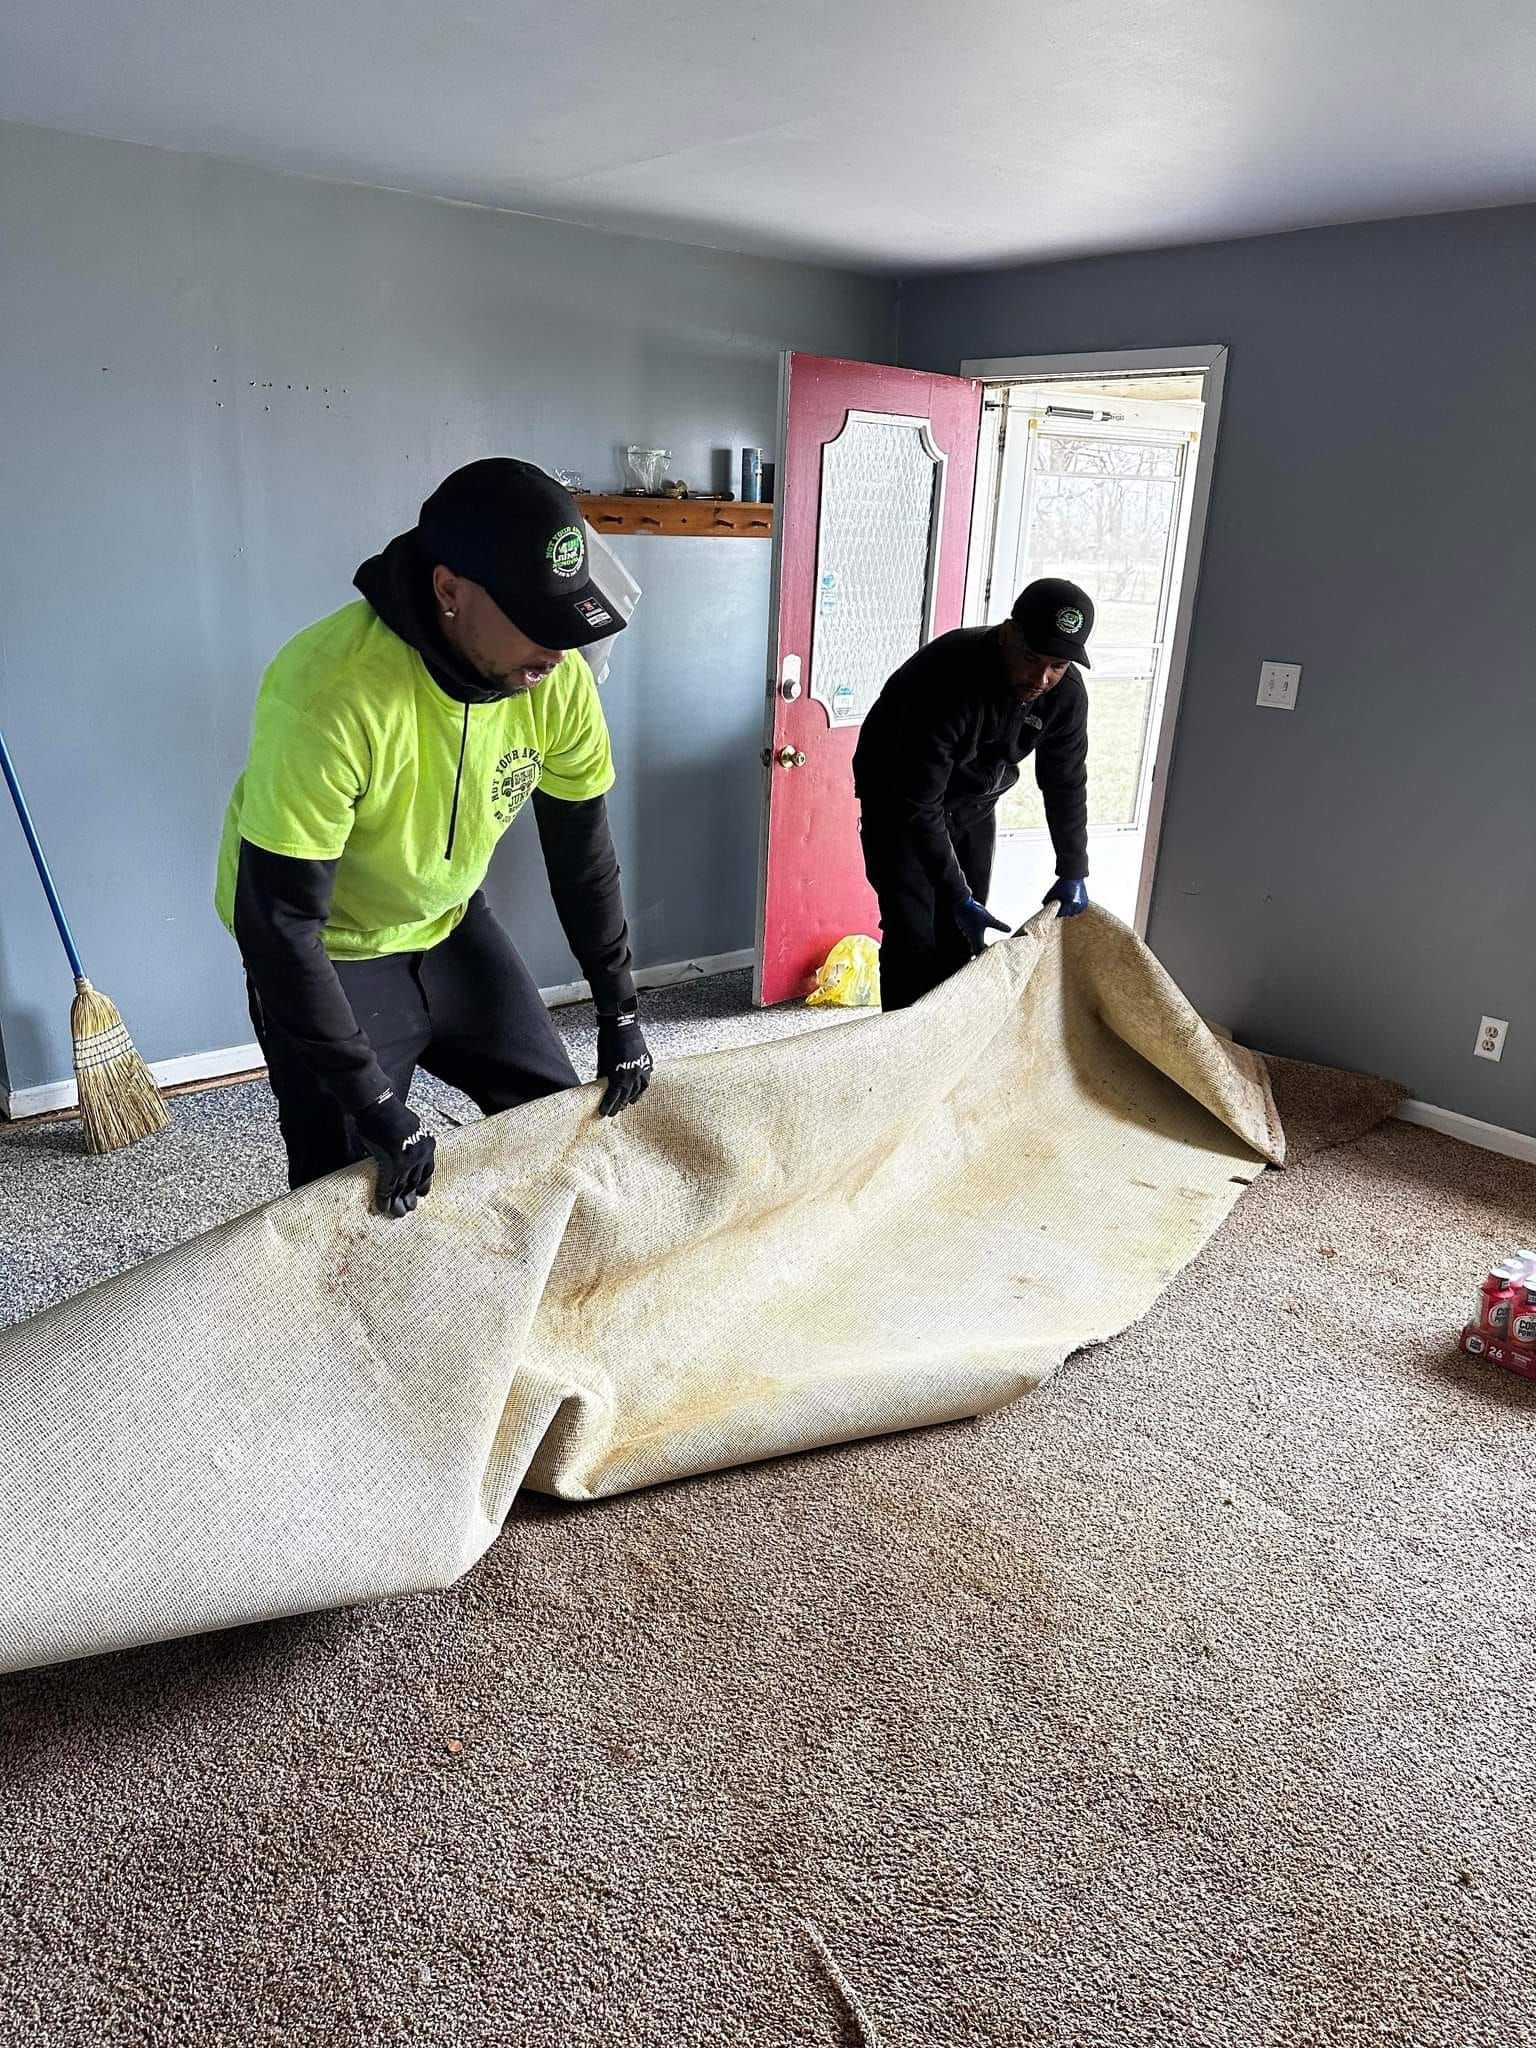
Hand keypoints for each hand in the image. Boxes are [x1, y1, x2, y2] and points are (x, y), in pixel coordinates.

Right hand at [354, 1090, 435, 1216]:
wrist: (377, 1105)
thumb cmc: (388, 1112)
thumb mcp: (407, 1128)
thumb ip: (407, 1144)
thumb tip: (400, 1157)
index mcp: (428, 1144)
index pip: (428, 1170)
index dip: (423, 1184)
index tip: (421, 1193)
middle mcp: (422, 1153)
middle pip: (416, 1181)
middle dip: (411, 1197)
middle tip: (409, 1209)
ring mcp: (408, 1160)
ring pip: (403, 1187)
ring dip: (398, 1203)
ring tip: (397, 1214)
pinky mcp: (392, 1163)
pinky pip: (388, 1186)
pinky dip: (385, 1198)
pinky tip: (382, 1207)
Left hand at [596, 1008, 653, 1116]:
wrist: (621, 1025)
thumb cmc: (608, 1040)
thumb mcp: (602, 1061)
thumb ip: (603, 1076)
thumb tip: (601, 1085)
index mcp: (619, 1076)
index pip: (613, 1096)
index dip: (608, 1105)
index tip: (604, 1113)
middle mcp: (633, 1075)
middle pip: (626, 1096)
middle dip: (619, 1105)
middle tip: (615, 1112)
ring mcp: (642, 1069)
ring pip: (639, 1089)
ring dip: (633, 1097)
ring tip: (629, 1103)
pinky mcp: (647, 1062)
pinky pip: (646, 1079)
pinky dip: (642, 1086)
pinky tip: (640, 1090)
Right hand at [954, 895, 1009, 956]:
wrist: (961, 905)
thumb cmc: (975, 914)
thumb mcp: (990, 920)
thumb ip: (999, 926)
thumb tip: (1010, 930)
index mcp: (977, 938)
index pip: (980, 951)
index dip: (984, 956)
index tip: (987, 959)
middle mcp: (971, 936)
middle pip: (975, 947)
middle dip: (978, 951)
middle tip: (981, 955)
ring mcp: (966, 931)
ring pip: (971, 940)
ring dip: (975, 943)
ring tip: (978, 945)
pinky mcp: (964, 925)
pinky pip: (968, 933)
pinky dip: (972, 935)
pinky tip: (973, 932)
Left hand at [1043, 878, 1089, 917]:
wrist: (1073, 876)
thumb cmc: (1063, 883)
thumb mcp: (1053, 892)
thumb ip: (1047, 900)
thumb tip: (1044, 906)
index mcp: (1069, 902)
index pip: (1061, 914)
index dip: (1057, 913)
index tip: (1055, 912)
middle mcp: (1076, 904)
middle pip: (1068, 914)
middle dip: (1063, 912)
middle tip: (1060, 909)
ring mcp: (1082, 903)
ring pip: (1075, 913)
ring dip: (1070, 911)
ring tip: (1066, 907)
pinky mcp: (1085, 901)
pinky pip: (1080, 910)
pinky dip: (1076, 909)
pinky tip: (1072, 906)